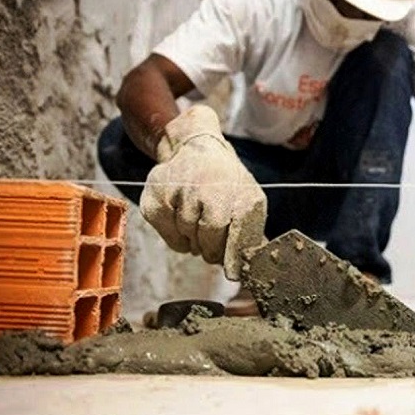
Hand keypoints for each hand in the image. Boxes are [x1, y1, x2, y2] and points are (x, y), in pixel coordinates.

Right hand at [140, 105, 266, 279]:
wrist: (195, 149)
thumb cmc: (226, 181)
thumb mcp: (247, 198)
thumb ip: (251, 229)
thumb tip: (259, 256)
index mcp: (232, 190)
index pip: (231, 233)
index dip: (229, 253)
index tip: (230, 266)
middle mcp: (205, 187)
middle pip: (207, 239)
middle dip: (211, 249)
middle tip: (212, 248)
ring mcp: (177, 190)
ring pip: (186, 237)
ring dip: (194, 241)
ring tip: (198, 224)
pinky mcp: (155, 197)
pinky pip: (168, 235)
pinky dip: (177, 237)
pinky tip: (183, 220)